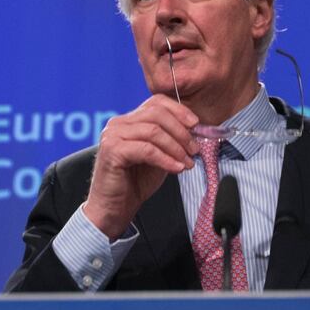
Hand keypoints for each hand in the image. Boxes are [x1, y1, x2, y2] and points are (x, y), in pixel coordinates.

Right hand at [84, 95, 199, 239]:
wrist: (114, 208)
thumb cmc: (135, 183)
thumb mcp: (159, 156)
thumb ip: (171, 141)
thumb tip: (195, 133)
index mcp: (128, 120)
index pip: (156, 102)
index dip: (179, 111)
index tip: (196, 124)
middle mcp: (118, 123)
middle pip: (157, 114)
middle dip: (181, 131)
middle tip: (195, 149)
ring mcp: (113, 135)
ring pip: (153, 131)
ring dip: (176, 147)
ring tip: (188, 162)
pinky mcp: (112, 151)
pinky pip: (147, 149)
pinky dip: (165, 159)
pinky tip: (176, 168)